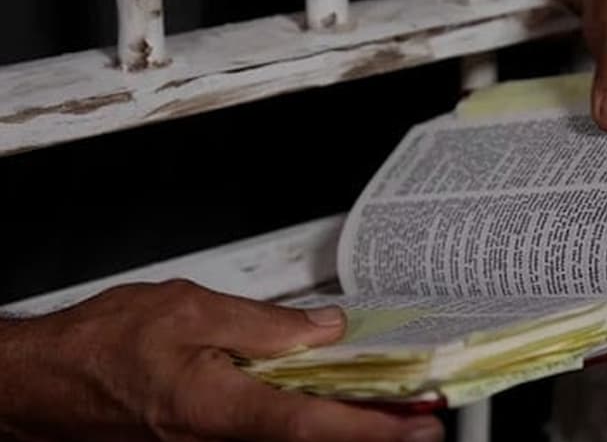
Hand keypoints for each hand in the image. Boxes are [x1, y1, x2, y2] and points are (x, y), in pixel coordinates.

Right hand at [0, 280, 443, 441]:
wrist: (50, 382)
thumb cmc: (104, 347)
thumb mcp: (189, 310)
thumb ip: (264, 324)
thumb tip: (322, 329)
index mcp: (218, 407)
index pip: (311, 424)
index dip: (370, 428)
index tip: (416, 426)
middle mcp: (220, 440)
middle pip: (312, 441)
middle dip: (374, 434)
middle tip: (424, 420)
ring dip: (345, 428)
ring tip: (394, 412)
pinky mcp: (208, 441)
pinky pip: (270, 434)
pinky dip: (309, 421)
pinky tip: (331, 405)